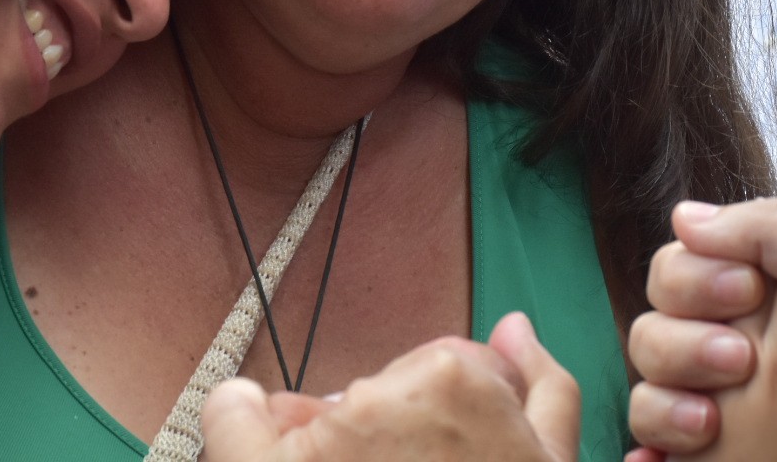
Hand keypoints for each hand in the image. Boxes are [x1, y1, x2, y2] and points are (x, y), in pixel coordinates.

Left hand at [201, 313, 581, 461]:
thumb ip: (544, 390)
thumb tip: (513, 327)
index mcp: (458, 381)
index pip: (437, 371)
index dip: (438, 424)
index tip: (441, 459)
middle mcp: (384, 397)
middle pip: (371, 395)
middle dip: (377, 436)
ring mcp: (323, 435)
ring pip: (310, 412)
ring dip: (319, 446)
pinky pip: (232, 414)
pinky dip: (238, 420)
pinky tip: (255, 429)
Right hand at [626, 190, 776, 458]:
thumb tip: (689, 217)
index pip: (702, 250)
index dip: (706, 263)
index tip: (749, 287)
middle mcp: (750, 337)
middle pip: (663, 300)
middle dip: (687, 318)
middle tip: (738, 353)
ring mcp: (728, 399)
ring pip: (648, 362)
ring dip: (669, 385)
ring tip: (711, 422)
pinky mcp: (713, 456)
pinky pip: (650, 436)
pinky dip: (653, 449)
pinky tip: (675, 457)